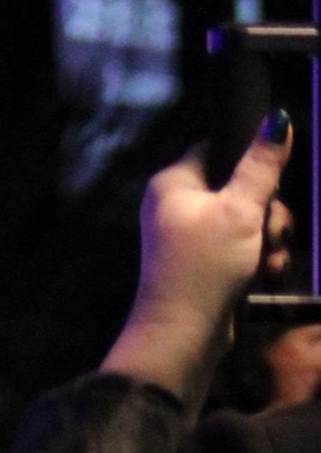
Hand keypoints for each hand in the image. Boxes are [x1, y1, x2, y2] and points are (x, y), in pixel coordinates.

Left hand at [103, 112, 293, 406]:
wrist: (183, 333)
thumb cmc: (205, 265)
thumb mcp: (240, 211)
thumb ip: (261, 166)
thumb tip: (277, 119)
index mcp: (174, 181)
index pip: (217, 148)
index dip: (251, 162)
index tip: (271, 185)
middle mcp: (176, 204)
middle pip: (239, 189)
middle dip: (267, 214)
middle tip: (272, 235)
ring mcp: (188, 236)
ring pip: (245, 222)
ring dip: (266, 241)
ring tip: (268, 261)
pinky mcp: (203, 264)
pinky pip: (238, 249)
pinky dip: (256, 260)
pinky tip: (264, 277)